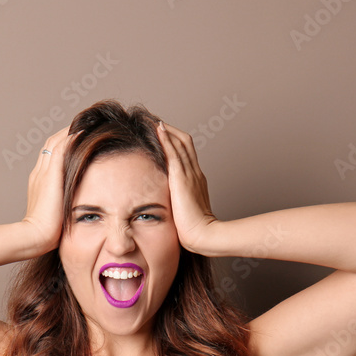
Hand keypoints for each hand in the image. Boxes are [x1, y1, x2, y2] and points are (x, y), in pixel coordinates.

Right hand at [22, 126, 81, 253]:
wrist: (34, 236)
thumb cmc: (47, 233)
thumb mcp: (57, 215)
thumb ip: (64, 206)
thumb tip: (77, 208)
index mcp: (39, 181)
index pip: (51, 156)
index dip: (63, 145)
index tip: (78, 140)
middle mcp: (39, 173)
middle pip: (52, 144)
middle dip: (67, 134)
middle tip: (84, 126)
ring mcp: (44, 172)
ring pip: (56, 142)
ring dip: (70, 132)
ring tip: (86, 124)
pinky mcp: (51, 174)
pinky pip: (61, 148)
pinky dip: (71, 138)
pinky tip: (84, 132)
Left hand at [155, 120, 218, 253]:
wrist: (203, 236)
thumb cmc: (193, 230)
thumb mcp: (182, 212)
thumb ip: (175, 204)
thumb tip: (165, 206)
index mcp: (196, 180)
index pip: (186, 153)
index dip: (174, 141)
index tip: (161, 133)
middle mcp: (195, 173)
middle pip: (185, 142)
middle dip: (170, 130)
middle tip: (153, 121)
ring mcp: (191, 174)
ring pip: (180, 143)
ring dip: (166, 129)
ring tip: (152, 119)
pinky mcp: (183, 179)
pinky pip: (174, 153)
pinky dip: (166, 139)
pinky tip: (158, 129)